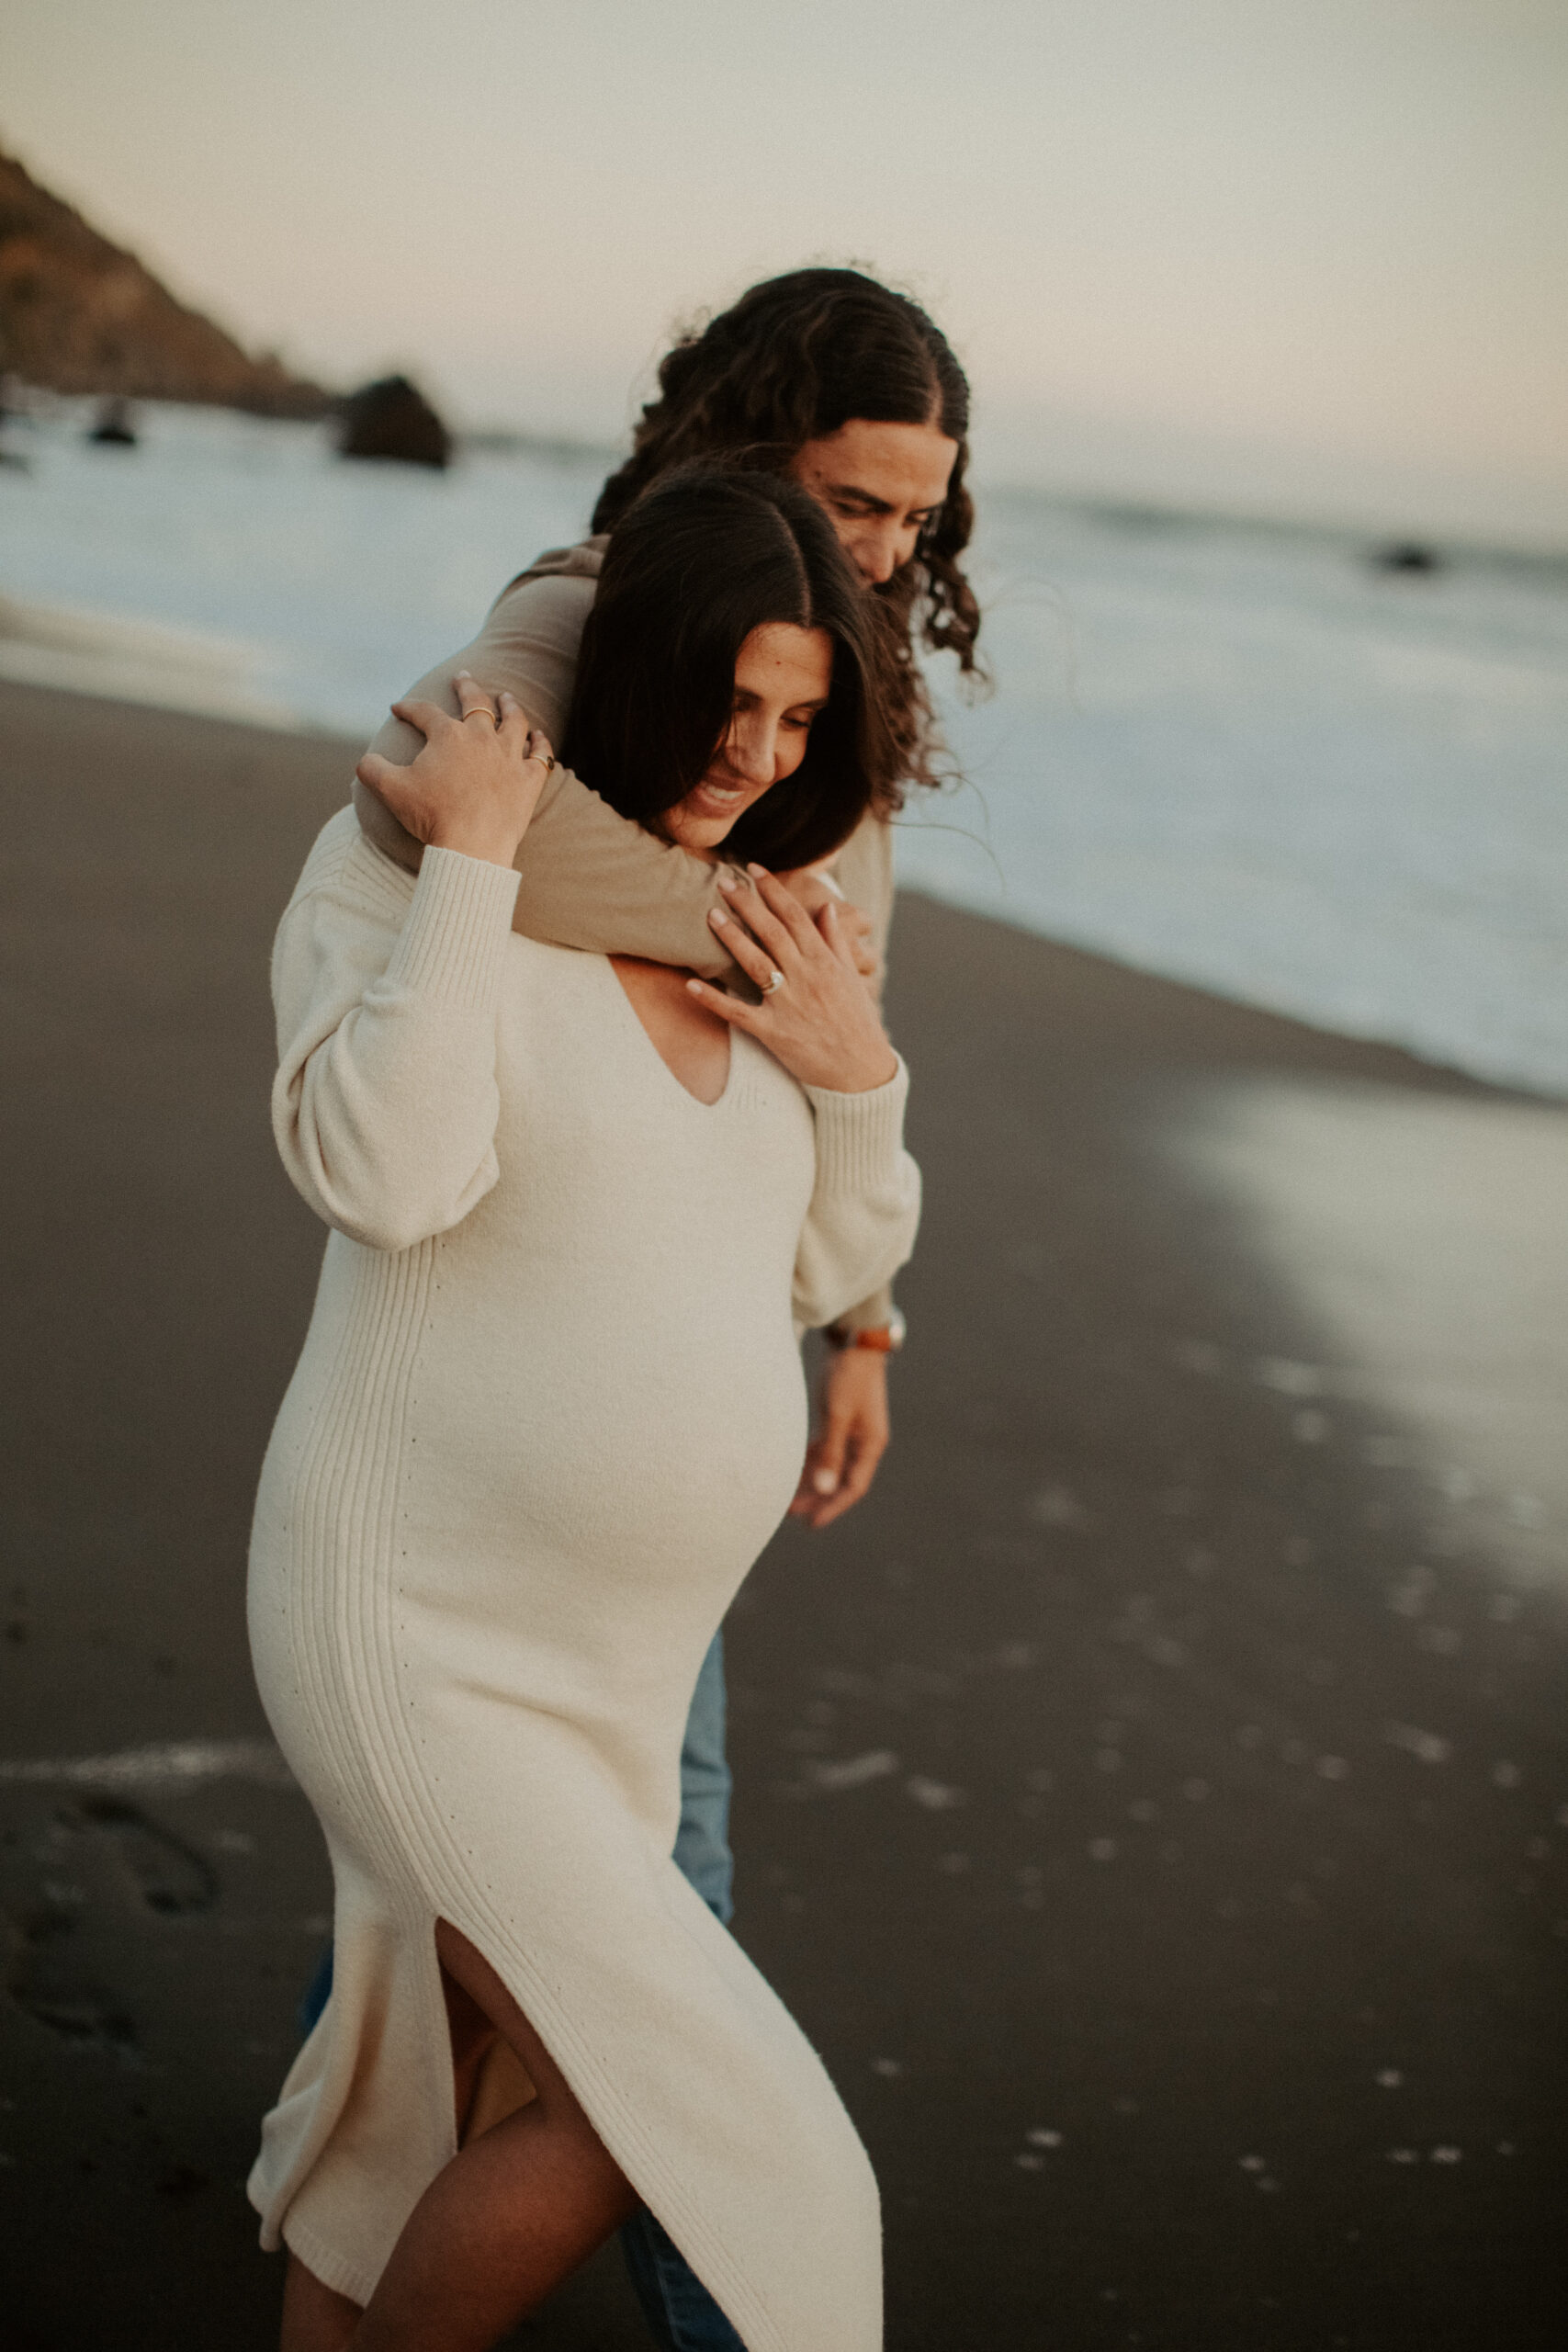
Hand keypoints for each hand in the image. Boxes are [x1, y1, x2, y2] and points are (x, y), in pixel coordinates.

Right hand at [356, 673, 553, 869]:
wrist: (472, 846)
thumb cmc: (431, 817)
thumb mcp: (390, 790)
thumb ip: (372, 769)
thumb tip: (364, 761)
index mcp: (447, 735)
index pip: (424, 712)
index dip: (408, 708)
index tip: (398, 708)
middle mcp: (482, 737)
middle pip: (476, 702)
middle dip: (466, 686)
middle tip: (462, 677)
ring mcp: (509, 757)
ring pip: (514, 720)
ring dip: (510, 706)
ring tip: (507, 697)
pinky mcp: (529, 780)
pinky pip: (541, 754)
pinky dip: (541, 743)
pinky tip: (538, 737)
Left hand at [685, 865, 898, 1093]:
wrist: (861, 1071)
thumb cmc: (857, 1023)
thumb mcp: (851, 978)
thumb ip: (835, 941)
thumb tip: (826, 908)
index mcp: (824, 961)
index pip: (795, 915)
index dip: (773, 890)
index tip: (754, 869)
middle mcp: (806, 977)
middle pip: (772, 931)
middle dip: (747, 903)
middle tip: (724, 882)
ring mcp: (788, 1004)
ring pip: (755, 963)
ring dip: (732, 938)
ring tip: (711, 916)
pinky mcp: (773, 1032)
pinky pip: (738, 1012)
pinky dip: (714, 1000)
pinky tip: (691, 984)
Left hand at [788, 1346, 890, 1528]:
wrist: (853, 1343)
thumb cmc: (848, 1377)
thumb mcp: (837, 1416)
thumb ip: (830, 1452)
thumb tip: (822, 1488)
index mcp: (870, 1445)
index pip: (853, 1487)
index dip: (833, 1507)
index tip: (812, 1523)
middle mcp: (863, 1443)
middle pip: (840, 1480)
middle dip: (818, 1499)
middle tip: (792, 1515)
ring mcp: (851, 1432)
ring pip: (830, 1466)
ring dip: (811, 1482)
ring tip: (787, 1498)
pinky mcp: (839, 1421)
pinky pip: (825, 1450)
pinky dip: (810, 1462)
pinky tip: (791, 1471)